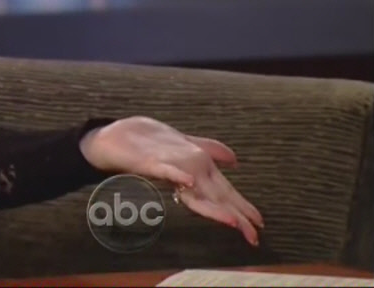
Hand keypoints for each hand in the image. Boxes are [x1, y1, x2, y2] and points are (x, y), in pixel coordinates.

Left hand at [80, 116, 264, 245]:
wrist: (113, 136)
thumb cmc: (149, 143)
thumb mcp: (186, 144)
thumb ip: (210, 150)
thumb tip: (234, 160)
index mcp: (196, 173)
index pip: (224, 193)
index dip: (242, 209)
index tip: (260, 226)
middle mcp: (185, 176)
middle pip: (214, 198)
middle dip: (235, 216)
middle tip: (253, 236)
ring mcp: (169, 169)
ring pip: (195, 191)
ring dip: (214, 205)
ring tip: (233, 220)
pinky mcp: (149, 161)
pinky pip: (164, 169)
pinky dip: (176, 175)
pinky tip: (188, 180)